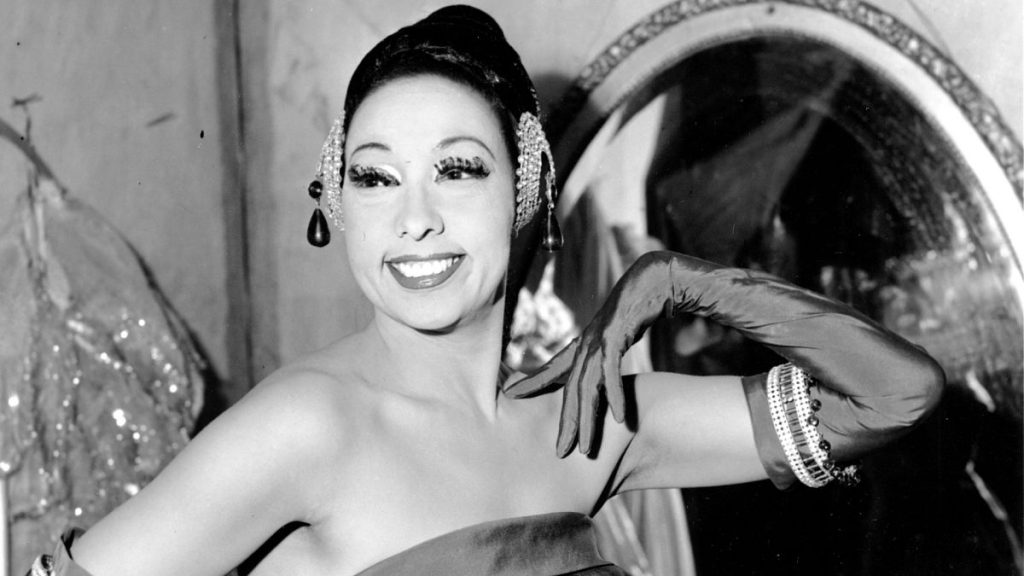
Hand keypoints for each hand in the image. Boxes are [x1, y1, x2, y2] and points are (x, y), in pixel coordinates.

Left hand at [505, 253, 667, 455]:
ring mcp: (599, 341)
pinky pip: (613, 372)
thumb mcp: (613, 333)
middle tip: (561, 452)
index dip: (531, 383)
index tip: (509, 396)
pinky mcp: (617, 337)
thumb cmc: (634, 307)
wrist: (653, 279)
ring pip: (587, 386)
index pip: (552, 369)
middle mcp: (585, 344)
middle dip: (565, 423)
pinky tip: (619, 419)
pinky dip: (615, 395)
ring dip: (586, 419)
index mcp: (582, 344)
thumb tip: (598, 371)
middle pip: (569, 390)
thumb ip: (603, 353)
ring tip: (585, 447)